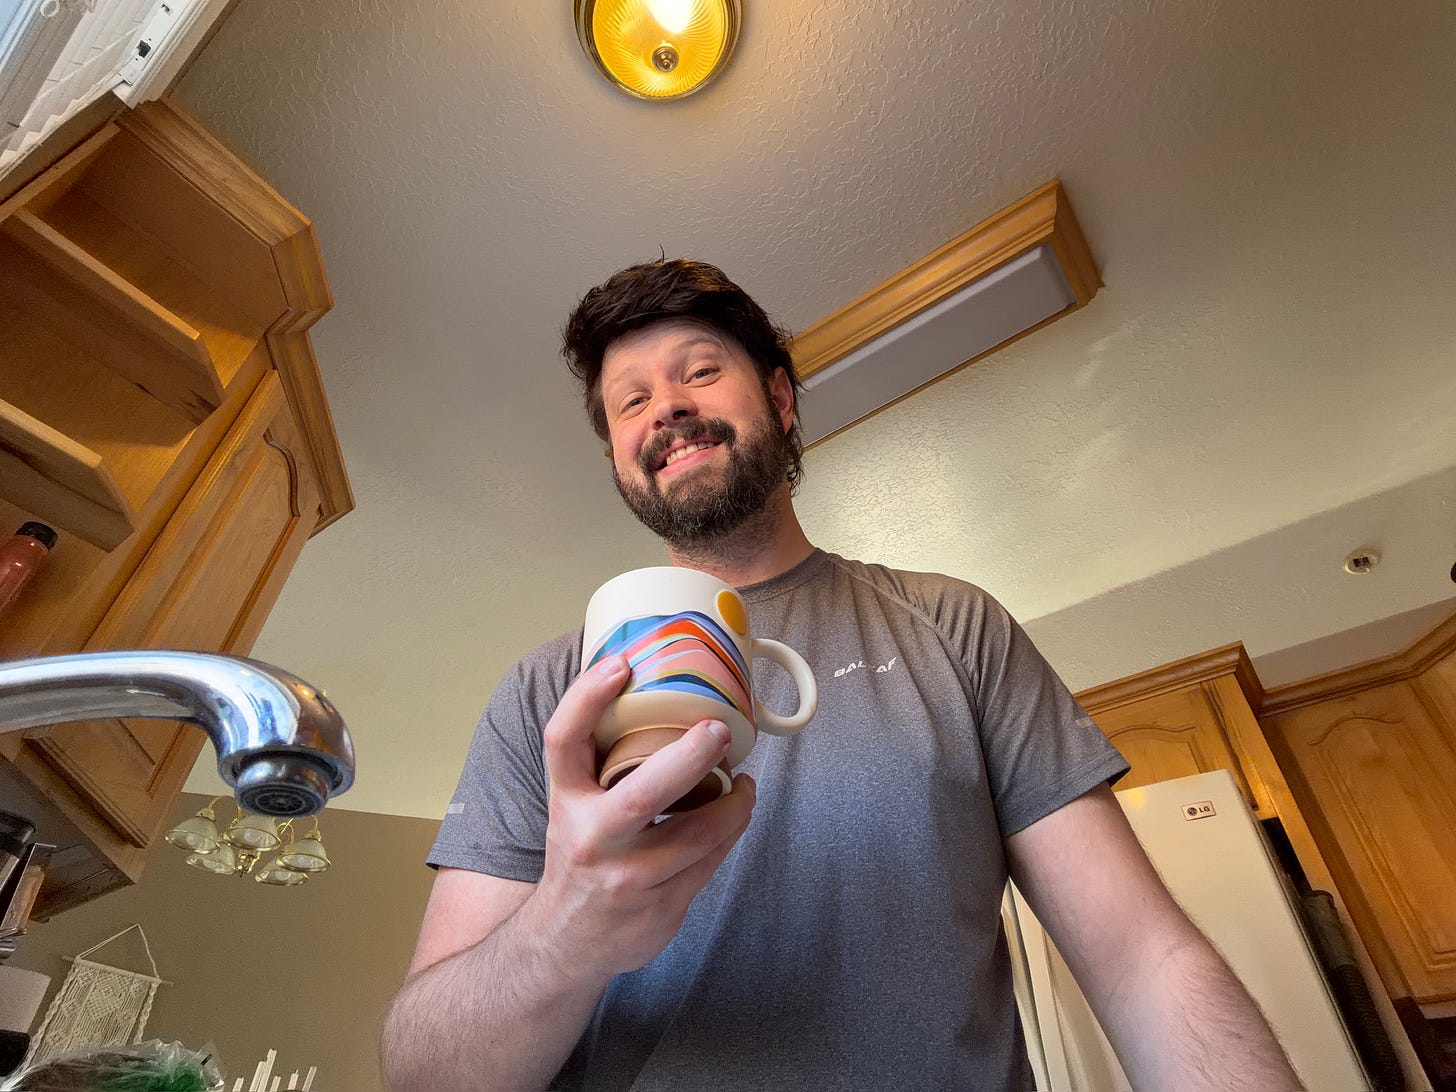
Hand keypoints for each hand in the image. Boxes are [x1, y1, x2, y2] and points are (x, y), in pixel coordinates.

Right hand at [521, 654, 756, 978]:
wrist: (564, 943)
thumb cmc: (580, 854)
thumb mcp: (572, 805)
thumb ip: (599, 759)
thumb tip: (645, 688)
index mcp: (565, 801)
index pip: (563, 741)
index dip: (587, 697)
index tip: (621, 663)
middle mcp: (592, 838)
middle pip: (644, 793)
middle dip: (691, 757)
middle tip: (719, 730)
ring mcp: (627, 879)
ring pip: (698, 834)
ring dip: (733, 804)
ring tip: (742, 781)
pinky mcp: (660, 908)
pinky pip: (710, 862)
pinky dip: (728, 833)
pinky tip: (733, 815)